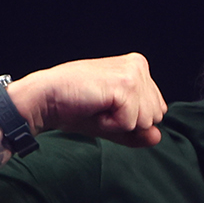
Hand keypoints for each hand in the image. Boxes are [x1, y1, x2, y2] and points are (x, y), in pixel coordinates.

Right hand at [9, 53, 167, 146]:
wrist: (46, 99)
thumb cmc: (75, 107)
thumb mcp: (113, 122)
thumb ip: (137, 131)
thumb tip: (158, 136)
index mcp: (138, 68)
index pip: (157, 111)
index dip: (130, 119)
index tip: (106, 107)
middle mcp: (139, 66)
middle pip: (155, 117)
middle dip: (127, 122)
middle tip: (100, 107)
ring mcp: (133, 74)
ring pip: (146, 122)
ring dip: (119, 124)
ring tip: (98, 107)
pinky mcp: (125, 85)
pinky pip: (130, 124)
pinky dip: (110, 125)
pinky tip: (94, 108)